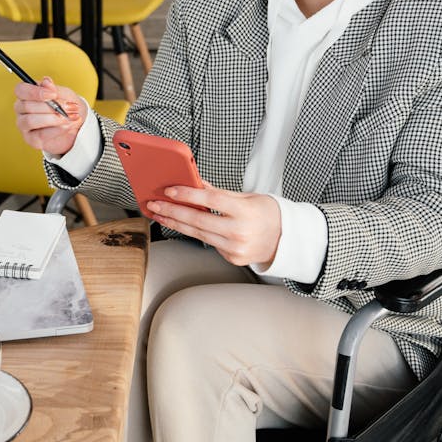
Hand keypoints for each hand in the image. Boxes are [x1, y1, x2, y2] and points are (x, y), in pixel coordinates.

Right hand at [13, 76, 86, 157]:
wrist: (77, 126)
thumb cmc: (66, 107)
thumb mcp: (64, 94)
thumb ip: (54, 88)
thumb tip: (46, 81)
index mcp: (26, 95)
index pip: (21, 90)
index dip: (35, 92)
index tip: (53, 94)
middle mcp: (21, 110)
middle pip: (28, 106)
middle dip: (52, 106)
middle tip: (71, 107)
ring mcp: (24, 125)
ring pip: (32, 120)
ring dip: (54, 118)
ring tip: (71, 117)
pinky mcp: (31, 139)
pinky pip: (41, 134)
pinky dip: (57, 130)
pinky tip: (68, 126)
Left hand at [146, 183, 281, 267]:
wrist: (286, 239)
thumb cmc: (268, 214)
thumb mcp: (247, 197)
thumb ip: (219, 192)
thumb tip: (196, 183)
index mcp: (245, 212)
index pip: (210, 201)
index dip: (188, 194)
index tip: (170, 190)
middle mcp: (239, 232)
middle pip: (198, 220)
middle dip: (172, 211)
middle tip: (155, 205)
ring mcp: (234, 248)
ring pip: (197, 234)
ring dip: (176, 224)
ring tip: (161, 215)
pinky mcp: (231, 258)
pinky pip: (208, 243)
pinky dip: (195, 233)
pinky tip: (182, 225)